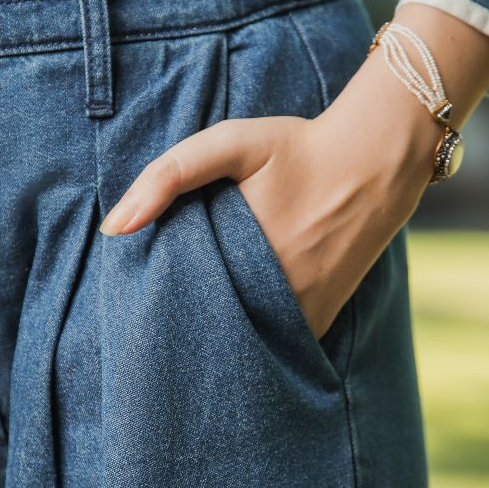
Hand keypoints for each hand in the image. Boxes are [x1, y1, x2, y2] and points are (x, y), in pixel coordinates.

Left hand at [98, 73, 438, 341]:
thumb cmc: (297, 150)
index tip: (137, 297)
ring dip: (219, 334)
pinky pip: (276, 344)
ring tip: (197, 317)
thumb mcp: (229, 143)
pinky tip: (239, 320)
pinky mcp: (319, 320)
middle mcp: (272, 297)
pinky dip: (256, 338)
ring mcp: (299, 314)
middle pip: (207, 326)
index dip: (154, 301)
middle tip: (160, 314)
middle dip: (183, 322)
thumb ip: (168, 176)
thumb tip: (114, 227)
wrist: (374, 163)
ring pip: (242, 341)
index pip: (176, 300)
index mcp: (239, 258)